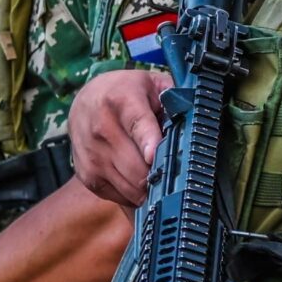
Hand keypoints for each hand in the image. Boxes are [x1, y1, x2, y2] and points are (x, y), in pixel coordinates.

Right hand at [70, 70, 172, 206]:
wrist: (84, 102)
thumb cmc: (125, 94)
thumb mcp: (151, 84)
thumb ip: (175, 100)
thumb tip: (197, 124)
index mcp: (122, 100)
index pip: (138, 125)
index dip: (149, 143)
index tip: (156, 157)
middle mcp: (102, 129)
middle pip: (137, 167)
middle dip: (161, 173)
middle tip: (174, 169)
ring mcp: (93, 156)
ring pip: (131, 187)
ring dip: (149, 186)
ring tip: (156, 172)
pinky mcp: (87, 176)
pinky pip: (120, 196)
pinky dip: (134, 193)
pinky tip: (137, 176)